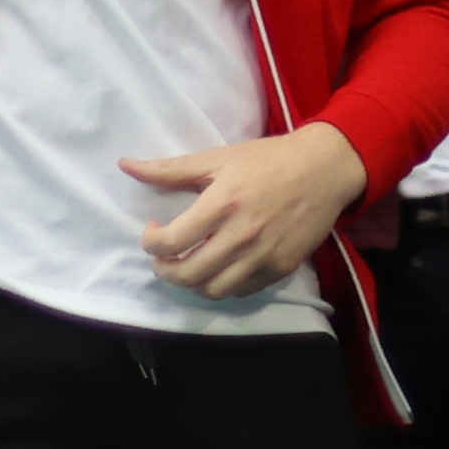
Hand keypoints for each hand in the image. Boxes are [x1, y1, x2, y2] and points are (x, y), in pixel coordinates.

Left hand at [121, 122, 367, 297]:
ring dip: (191, 283)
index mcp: (223, 204)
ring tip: (186, 265)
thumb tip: (125, 165)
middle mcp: (242, 235)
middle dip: (164, 270)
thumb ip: (170, 168)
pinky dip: (221, 285)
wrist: (324, 170)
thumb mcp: (218, 157)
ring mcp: (263, 256)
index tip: (152, 232)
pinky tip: (216, 268)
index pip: (173, 242)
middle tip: (162, 257)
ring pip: (213, 290)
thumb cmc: (267, 160)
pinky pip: (241, 291)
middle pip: (188, 273)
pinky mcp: (281, 269)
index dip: (151, 244)